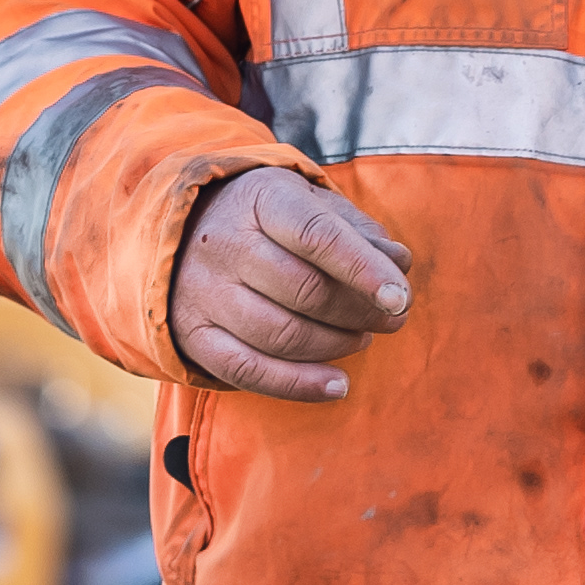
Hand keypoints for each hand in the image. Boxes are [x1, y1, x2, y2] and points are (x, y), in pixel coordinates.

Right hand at [168, 170, 414, 401]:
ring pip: (282, 335)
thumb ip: (359, 232)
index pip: (317, 235)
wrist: (184, 232)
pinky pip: (250, 372)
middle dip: (360, 312)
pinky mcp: (194, 335)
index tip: (399, 297)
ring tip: (362, 338)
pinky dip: (300, 385)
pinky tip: (338, 385)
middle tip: (392, 318)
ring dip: (337, 344)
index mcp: (260, 199)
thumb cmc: (269, 220)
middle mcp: (224, 243)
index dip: (364, 269)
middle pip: (305, 290)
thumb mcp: (311, 205)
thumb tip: (400, 263)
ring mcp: (204, 292)